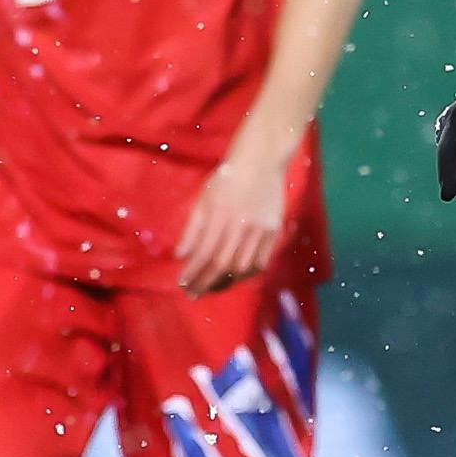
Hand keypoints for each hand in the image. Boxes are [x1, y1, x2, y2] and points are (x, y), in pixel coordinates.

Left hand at [174, 144, 294, 293]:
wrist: (260, 163)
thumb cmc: (226, 179)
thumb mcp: (203, 199)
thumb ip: (192, 229)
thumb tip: (181, 256)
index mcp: (220, 215)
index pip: (204, 253)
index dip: (193, 272)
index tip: (183, 284)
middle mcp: (241, 225)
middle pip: (223, 264)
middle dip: (206, 283)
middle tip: (194, 294)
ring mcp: (260, 229)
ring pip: (243, 267)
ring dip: (226, 282)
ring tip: (212, 287)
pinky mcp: (274, 231)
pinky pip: (261, 261)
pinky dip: (247, 274)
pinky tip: (235, 277)